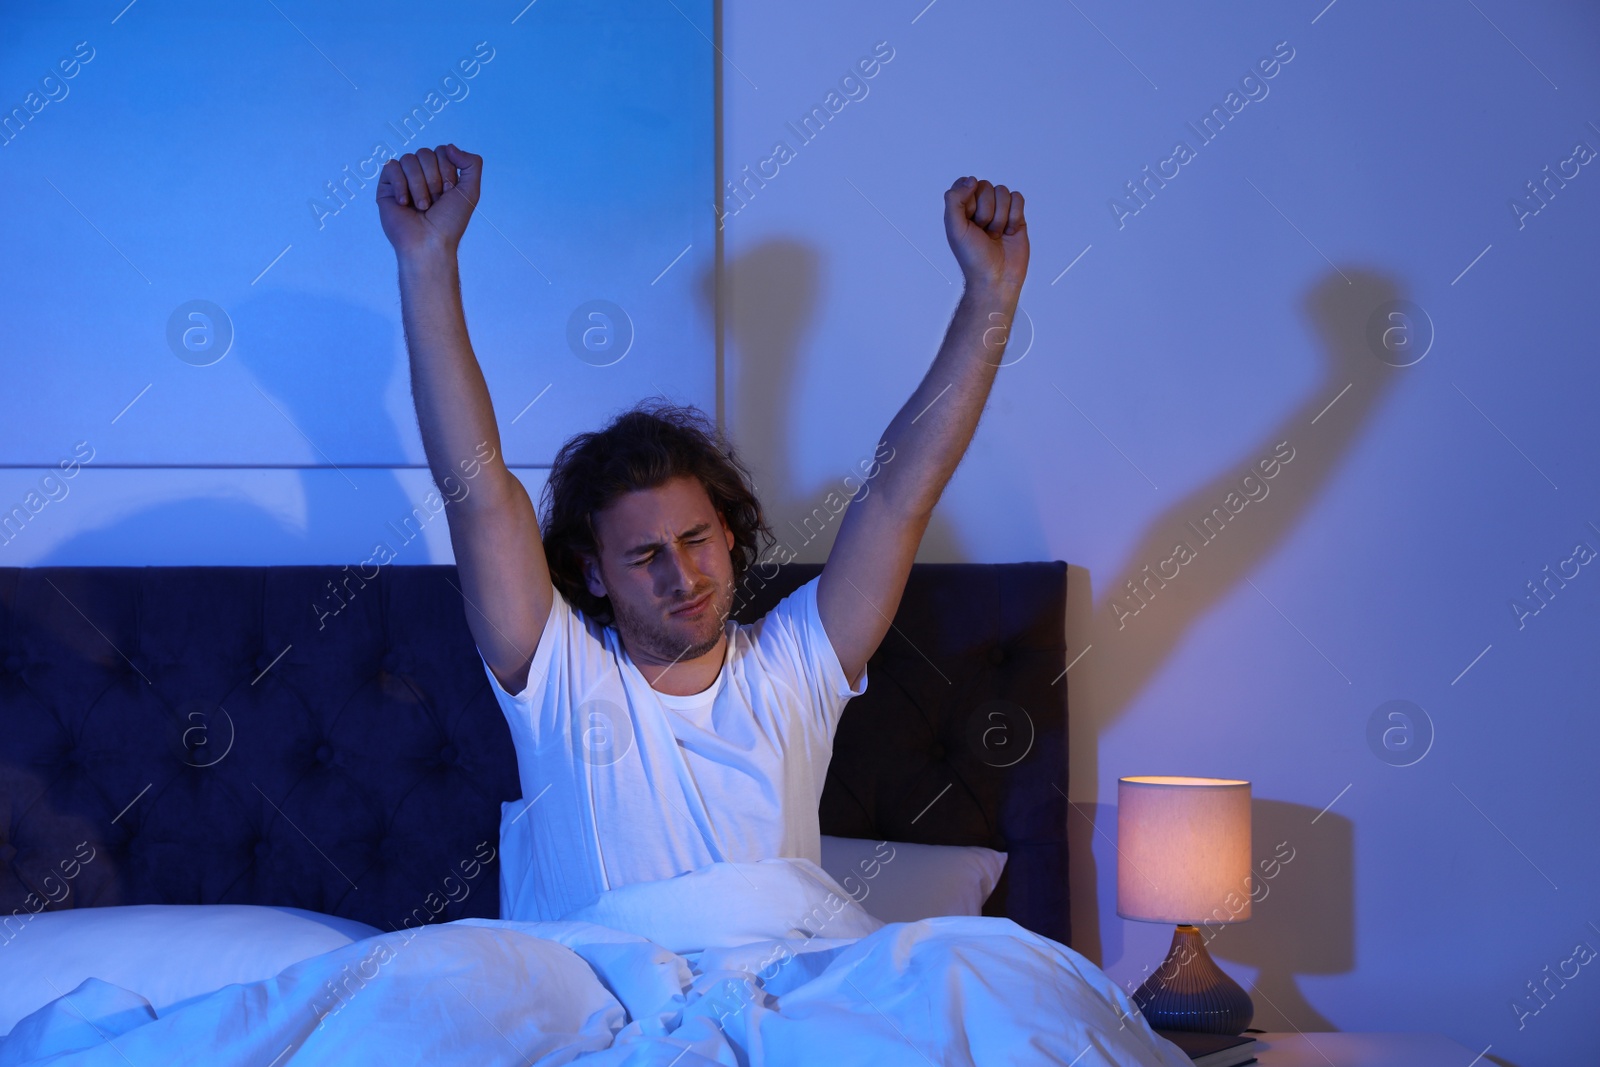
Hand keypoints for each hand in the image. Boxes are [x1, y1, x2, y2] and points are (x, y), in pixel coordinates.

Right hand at [377, 144, 481, 257]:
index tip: (449, 193)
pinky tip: (404, 203)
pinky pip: (391, 167)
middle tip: (435, 202)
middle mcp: (422, 174)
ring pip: (408, 159)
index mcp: (441, 173)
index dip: (447, 170)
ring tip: (422, 206)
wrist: (429, 242)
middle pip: (425, 153)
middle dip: (433, 179)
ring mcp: (403, 179)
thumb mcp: (471, 191)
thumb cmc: (450, 222)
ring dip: (418, 185)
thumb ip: (472, 163)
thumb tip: (449, 146)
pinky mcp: (387, 186)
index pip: (442, 151)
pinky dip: (400, 185)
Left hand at [943, 176, 1027, 291]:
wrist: (996, 278)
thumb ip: (954, 200)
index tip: (969, 219)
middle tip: (983, 231)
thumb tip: (970, 181)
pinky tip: (1008, 231)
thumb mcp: (954, 229)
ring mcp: (999, 211)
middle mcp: (980, 207)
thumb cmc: (973, 259)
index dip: (969, 199)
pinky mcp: (1015, 216)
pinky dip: (1014, 215)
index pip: (966, 183)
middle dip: (986, 211)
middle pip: (986, 186)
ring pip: (1003, 192)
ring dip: (1000, 216)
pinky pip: (1018, 198)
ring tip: (995, 234)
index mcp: (962, 209)